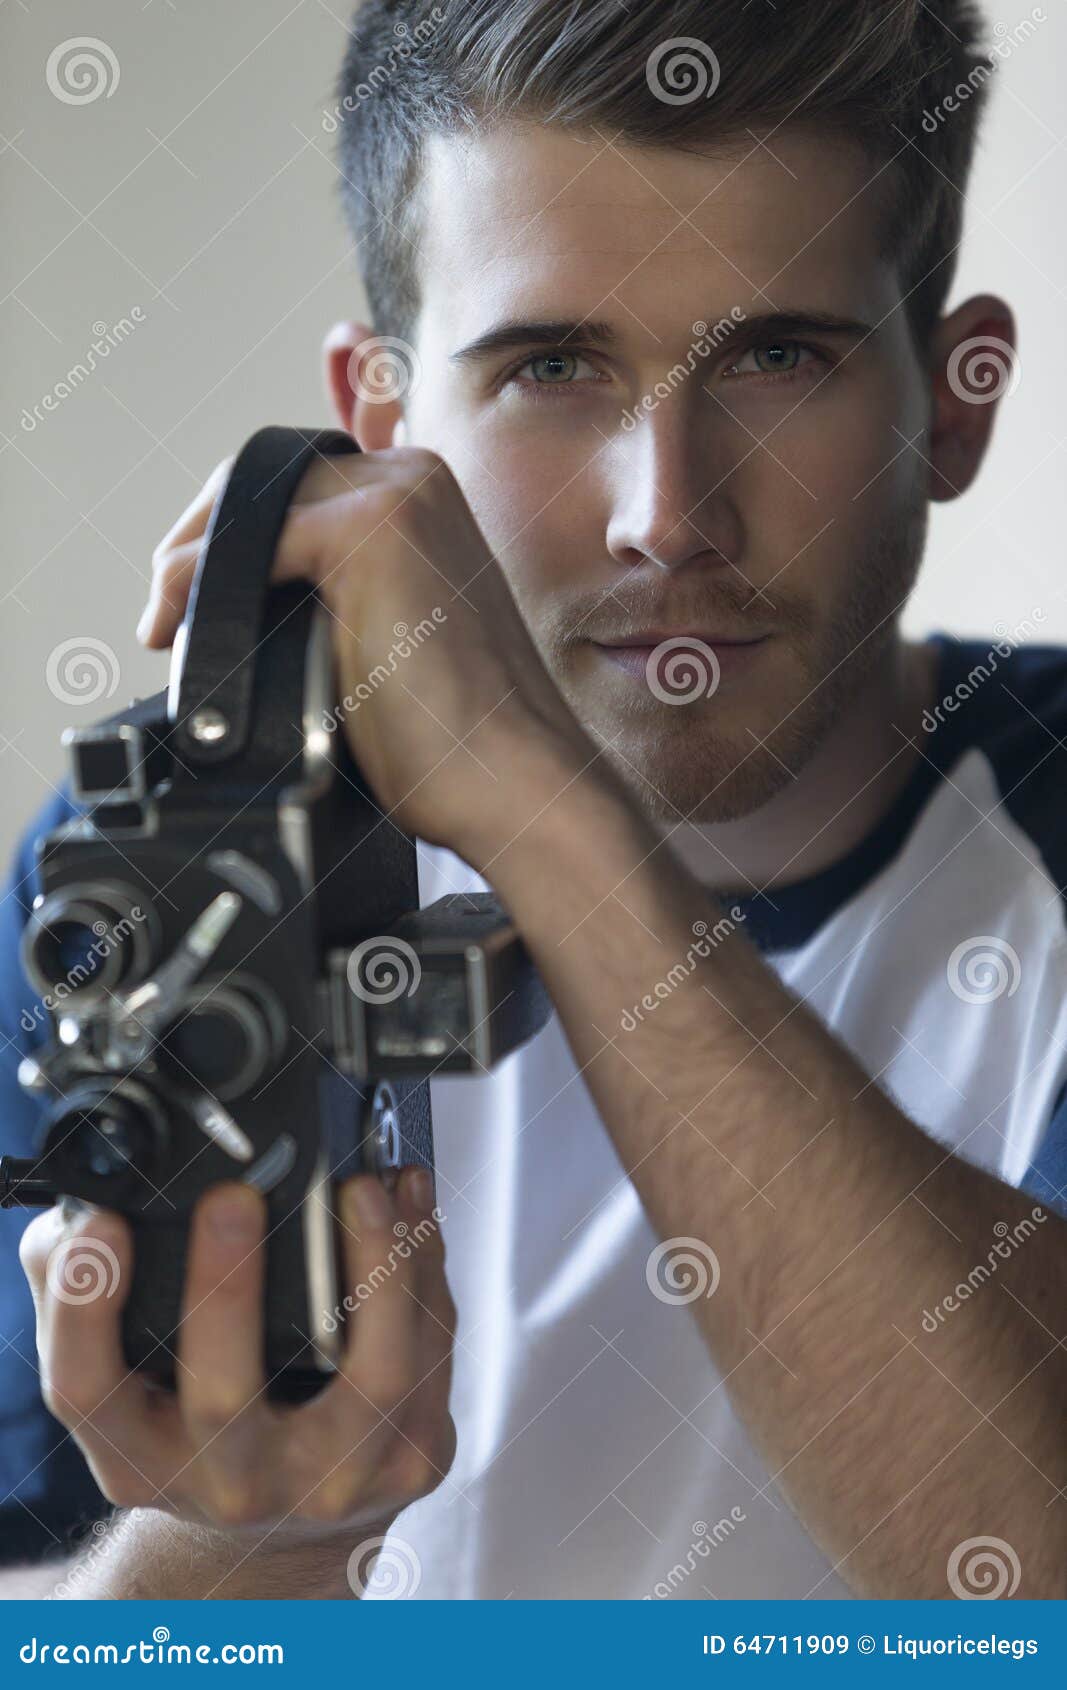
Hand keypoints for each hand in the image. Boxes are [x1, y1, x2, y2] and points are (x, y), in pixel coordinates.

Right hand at [18, 1166, 455, 1539]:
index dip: (84, 1309)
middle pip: (222, 1398)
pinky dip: (426, 1267)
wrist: (279, 1533)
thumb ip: (90, 1293)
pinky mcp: (413, 1460)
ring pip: (372, 1377)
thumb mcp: (126, 1378)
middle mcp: (231, 1485)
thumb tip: (88, 1211)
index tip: (101, 1227)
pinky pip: (434, 1354)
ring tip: (363, 1186)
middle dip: (227, 1287)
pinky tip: (409, 1204)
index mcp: (139, 1458)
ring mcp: (332, 1481)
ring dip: (374, 1268)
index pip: (87, 1389)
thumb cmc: (195, 1420)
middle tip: (234, 1196)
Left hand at [138, 444, 597, 863]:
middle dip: (200, 541)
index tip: (190, 600)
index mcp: (421, 494)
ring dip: (189, 559)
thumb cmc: (458, 738)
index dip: (226, 536)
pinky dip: (195, 579)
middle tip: (167, 611)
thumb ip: (333, 596)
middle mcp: (412, 476)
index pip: (291, 483)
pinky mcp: (372, 530)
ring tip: (168, 622)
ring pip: (248, 500)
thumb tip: (245, 604)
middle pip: (262, 480)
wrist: (511, 779)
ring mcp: (395, 495)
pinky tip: (176, 624)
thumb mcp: (384, 637)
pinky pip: (245, 537)